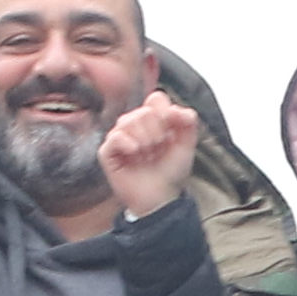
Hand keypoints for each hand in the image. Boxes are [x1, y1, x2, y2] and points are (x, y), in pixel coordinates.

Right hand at [97, 91, 202, 219]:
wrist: (160, 196)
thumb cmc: (170, 171)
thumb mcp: (186, 145)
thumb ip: (188, 123)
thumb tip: (176, 109)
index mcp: (153, 119)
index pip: (156, 99)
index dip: (167, 114)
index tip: (172, 133)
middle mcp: (134, 124)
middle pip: (144, 111)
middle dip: (158, 132)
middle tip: (158, 149)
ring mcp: (119, 137)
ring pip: (128, 121)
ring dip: (145, 140)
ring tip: (148, 155)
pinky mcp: (107, 151)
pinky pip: (115, 137)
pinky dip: (128, 144)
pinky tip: (135, 154)